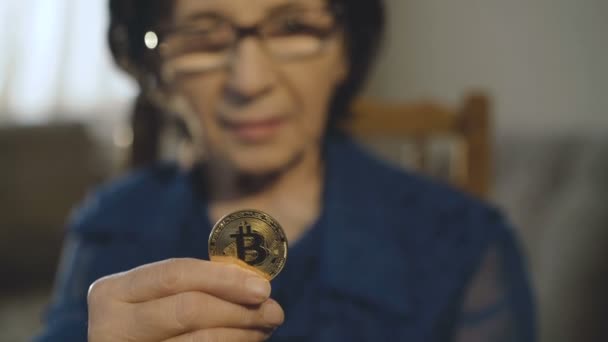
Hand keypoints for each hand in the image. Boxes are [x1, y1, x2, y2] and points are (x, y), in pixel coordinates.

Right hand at [87, 258, 283, 340]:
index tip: (263, 287)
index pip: (175, 274)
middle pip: (187, 309)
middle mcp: (109, 326)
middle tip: (274, 311)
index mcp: (112, 292)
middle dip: (238, 309)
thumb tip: (258, 287)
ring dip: (241, 334)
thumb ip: (200, 284)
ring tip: (265, 327)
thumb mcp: (162, 297)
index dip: (223, 278)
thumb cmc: (154, 319)